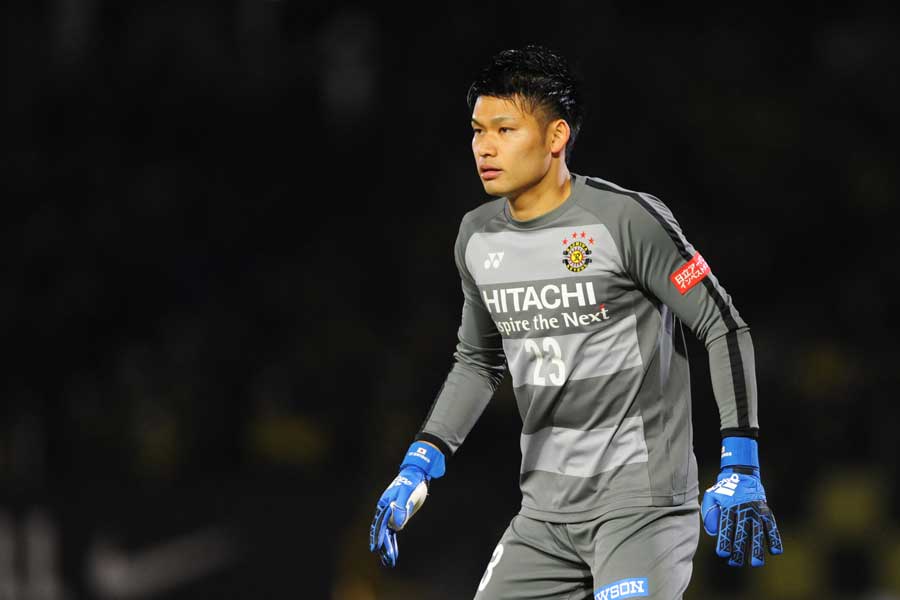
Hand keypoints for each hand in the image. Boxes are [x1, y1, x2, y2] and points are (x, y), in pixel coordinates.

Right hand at [369, 441, 445, 566]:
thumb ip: (401, 508)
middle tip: (388, 561)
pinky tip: (393, 552)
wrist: (416, 475)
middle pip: (382, 532)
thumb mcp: (407, 494)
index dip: (379, 537)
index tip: (376, 549)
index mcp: (384, 505)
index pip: (380, 525)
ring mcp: (391, 514)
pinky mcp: (398, 516)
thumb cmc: (412, 483)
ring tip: (390, 561)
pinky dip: (393, 542)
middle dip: (384, 547)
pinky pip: (393, 531)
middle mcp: (385, 511)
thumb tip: (397, 526)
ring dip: (388, 547)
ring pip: (387, 534)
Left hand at [701, 437, 783, 566]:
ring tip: (755, 563)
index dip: (725, 541)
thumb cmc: (723, 489)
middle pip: (741, 533)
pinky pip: (771, 526)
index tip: (722, 554)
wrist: (741, 473)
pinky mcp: (765, 511)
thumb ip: (709, 512)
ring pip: (757, 532)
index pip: (726, 527)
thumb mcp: (711, 496)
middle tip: (735, 564)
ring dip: (756, 549)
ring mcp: (756, 510)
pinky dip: (774, 538)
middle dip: (738, 550)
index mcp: (729, 507)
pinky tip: (775, 551)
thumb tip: (712, 532)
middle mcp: (743, 509)